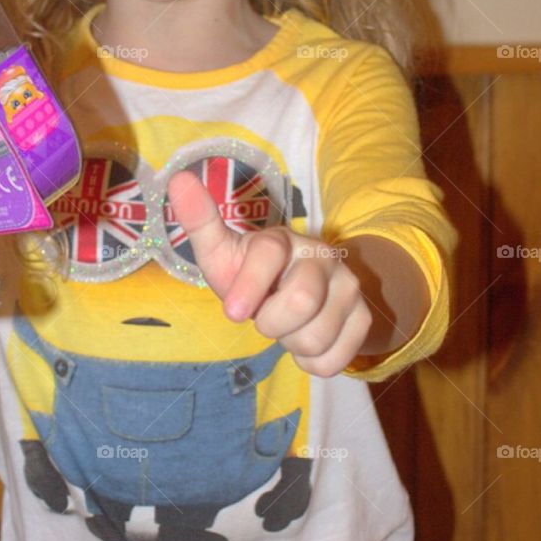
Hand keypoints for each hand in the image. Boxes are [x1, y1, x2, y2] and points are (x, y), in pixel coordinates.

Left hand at [167, 169, 371, 377]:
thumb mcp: (222, 253)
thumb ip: (201, 221)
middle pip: (302, 301)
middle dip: (271, 323)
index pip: (270, 255)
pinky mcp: (363, 319)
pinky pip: (333, 362)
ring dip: (290, 344)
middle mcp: (324, 257)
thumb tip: (177, 178)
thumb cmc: (252, 274)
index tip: (232, 312)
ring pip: (316, 338)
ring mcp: (349, 288)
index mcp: (284, 239)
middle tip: (265, 315)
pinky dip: (311, 362)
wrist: (297, 291)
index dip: (248, 288)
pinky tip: (305, 339)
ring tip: (287, 326)